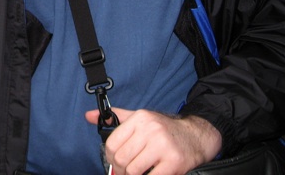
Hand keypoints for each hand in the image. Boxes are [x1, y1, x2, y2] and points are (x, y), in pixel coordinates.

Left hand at [85, 108, 221, 174]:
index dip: (111, 157)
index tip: (116, 162)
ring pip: (134, 170)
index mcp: (140, 118)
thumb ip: (116, 117)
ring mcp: (163, 145)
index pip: (112, 142)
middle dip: (121, 170)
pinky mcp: (174, 161)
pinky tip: (151, 174)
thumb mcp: (140, 118)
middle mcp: (151, 129)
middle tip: (127, 172)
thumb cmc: (164, 130)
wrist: (196, 136)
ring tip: (139, 174)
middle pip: (121, 158)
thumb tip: (89, 116)